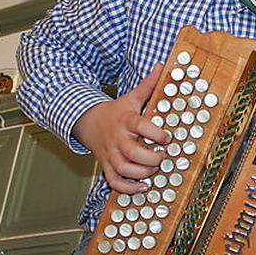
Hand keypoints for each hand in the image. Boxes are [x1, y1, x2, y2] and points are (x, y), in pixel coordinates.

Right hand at [72, 64, 170, 193]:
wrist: (89, 122)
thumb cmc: (116, 112)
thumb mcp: (131, 97)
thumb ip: (148, 85)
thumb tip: (163, 66)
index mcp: (126, 121)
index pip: (140, 126)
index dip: (156, 133)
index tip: (167, 137)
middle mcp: (118, 139)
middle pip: (133, 152)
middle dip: (151, 158)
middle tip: (162, 156)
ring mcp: (111, 154)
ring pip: (124, 169)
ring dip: (142, 173)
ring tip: (153, 169)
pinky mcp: (107, 166)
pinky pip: (114, 181)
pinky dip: (128, 188)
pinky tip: (143, 186)